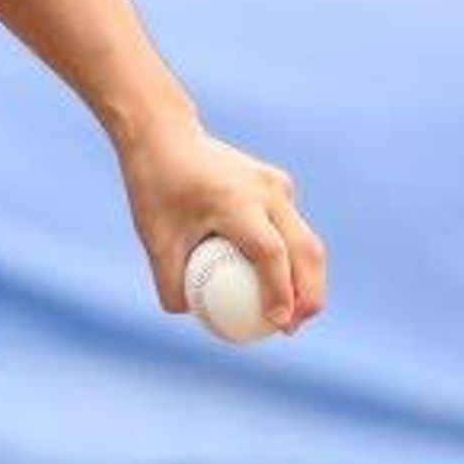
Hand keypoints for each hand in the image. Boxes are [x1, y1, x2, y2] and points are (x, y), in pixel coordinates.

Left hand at [115, 123, 324, 333]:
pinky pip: (291, 226)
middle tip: (293, 328)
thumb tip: (190, 315)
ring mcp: (277, 184)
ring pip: (306, 239)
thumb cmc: (156, 188)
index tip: (278, 323)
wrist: (165, 135)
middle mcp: (266, 191)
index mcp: (236, 202)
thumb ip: (170, 281)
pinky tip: (278, 282)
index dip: (280, 291)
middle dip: (309, 294)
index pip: (270, 253)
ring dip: (307, 278)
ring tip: (292, 314)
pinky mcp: (278, 183)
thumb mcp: (155, 239)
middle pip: (304, 249)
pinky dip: (293, 256)